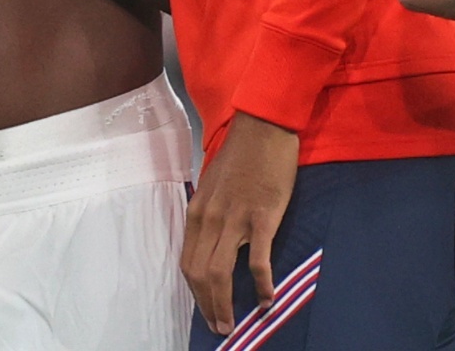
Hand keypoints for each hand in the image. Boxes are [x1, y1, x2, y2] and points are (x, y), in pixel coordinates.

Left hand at [183, 112, 299, 334]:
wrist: (262, 128)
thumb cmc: (241, 156)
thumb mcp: (214, 186)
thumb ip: (211, 214)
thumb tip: (213, 241)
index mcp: (197, 212)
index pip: (188, 263)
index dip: (195, 292)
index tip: (205, 310)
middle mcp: (209, 219)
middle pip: (200, 274)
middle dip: (207, 306)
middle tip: (220, 327)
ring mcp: (234, 219)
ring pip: (220, 273)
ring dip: (225, 304)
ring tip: (235, 324)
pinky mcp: (261, 218)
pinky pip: (258, 261)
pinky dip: (261, 286)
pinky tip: (266, 301)